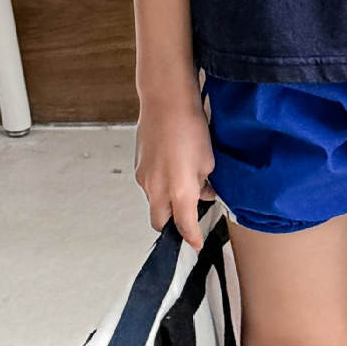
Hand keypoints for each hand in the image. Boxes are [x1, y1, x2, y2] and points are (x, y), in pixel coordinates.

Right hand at [134, 93, 215, 249]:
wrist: (166, 102)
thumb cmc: (190, 127)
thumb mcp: (208, 160)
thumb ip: (205, 183)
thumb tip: (204, 192)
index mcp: (178, 192)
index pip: (184, 227)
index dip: (191, 238)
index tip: (196, 244)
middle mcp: (156, 190)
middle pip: (161, 221)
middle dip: (174, 225)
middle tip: (190, 217)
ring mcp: (144, 178)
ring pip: (155, 202)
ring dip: (168, 202)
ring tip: (187, 184)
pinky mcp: (138, 166)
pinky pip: (150, 185)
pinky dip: (161, 185)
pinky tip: (174, 169)